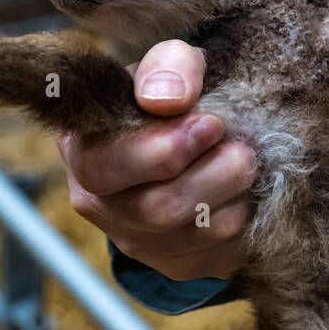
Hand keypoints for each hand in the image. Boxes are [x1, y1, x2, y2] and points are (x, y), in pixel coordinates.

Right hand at [57, 40, 253, 280]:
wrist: (184, 131)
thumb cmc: (169, 94)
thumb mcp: (166, 63)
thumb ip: (166, 66)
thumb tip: (167, 99)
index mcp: (83, 151)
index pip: (109, 167)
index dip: (167, 148)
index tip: (211, 123)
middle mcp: (100, 205)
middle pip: (160, 209)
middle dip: (216, 175)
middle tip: (242, 148)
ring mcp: (136, 242)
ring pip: (199, 235)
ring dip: (236, 196)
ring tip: (243, 163)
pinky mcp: (178, 266)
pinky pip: (224, 255)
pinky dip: (245, 221)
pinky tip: (242, 191)